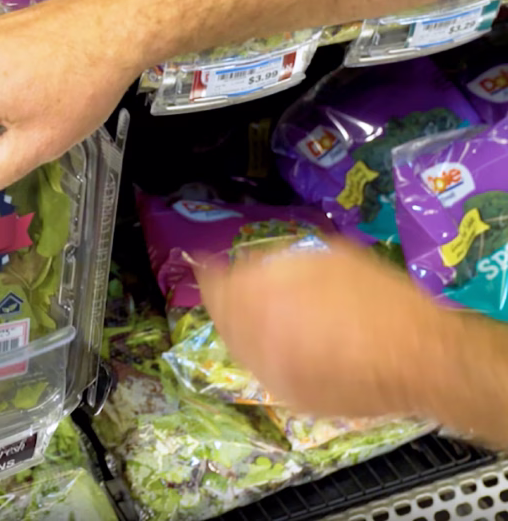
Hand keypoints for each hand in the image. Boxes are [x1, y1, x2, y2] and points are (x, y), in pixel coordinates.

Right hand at [196, 240, 448, 418]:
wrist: (420, 353)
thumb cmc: (348, 381)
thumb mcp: (285, 382)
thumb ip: (247, 347)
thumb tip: (230, 321)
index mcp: (251, 299)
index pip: (213, 283)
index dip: (215, 296)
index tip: (225, 311)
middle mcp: (274, 268)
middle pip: (245, 274)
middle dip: (251, 295)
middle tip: (273, 328)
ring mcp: (310, 256)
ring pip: (278, 268)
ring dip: (283, 287)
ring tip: (310, 321)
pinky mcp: (342, 251)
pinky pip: (311, 265)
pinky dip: (314, 282)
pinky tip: (336, 308)